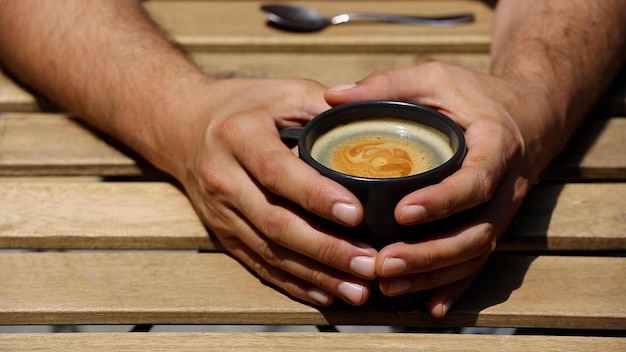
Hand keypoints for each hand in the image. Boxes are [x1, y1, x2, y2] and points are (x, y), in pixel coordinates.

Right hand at [168, 77, 377, 306]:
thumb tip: (381, 121)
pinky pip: (259, 264)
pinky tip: (326, 294)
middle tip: (369, 264)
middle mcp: (224, 178)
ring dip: (316, 274)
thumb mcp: (284, 92)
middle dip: (325, 248)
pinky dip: (293, 283)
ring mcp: (221, 212)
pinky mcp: (224, 234)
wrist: (185, 126)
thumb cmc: (247, 106)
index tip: (356, 214)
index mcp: (239, 136)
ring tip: (358, 289)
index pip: (277, 172)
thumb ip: (327, 105)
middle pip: (275, 222)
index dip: (315, 195)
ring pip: (270, 251)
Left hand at [325, 62, 541, 316]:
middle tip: (382, 263)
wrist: (525, 116)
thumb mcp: (434, 78)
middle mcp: (505, 187)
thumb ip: (388, 85)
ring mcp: (502, 212)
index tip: (401, 214)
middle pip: (475, 232)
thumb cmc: (474, 95)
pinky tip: (429, 305)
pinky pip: (478, 262)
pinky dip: (454, 286)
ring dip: (433, 275)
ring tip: (387, 284)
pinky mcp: (493, 225)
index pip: (474, 182)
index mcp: (495, 146)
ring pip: (474, 254)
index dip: (441, 202)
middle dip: (429, 254)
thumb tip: (332, 98)